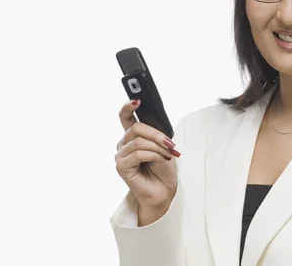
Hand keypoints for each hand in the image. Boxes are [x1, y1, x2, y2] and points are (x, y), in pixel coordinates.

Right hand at [115, 99, 180, 215]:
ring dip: (158, 147)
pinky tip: (162, 160)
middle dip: (156, 135)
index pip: (124, 117)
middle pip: (136, 128)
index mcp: (132, 136)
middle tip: (171, 144)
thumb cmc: (163, 169)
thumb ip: (155, 133)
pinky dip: (154, 155)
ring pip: (139, 142)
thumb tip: (154, 121)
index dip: (128, 107)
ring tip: (168, 154)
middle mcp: (123, 144)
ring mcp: (121, 156)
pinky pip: (138, 154)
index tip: (138, 100)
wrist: (165, 191)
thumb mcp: (162, 145)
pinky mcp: (122, 167)